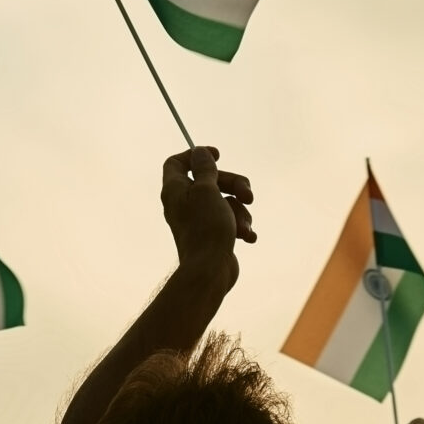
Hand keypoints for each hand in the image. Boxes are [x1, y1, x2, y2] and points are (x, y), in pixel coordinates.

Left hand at [160, 147, 254, 276]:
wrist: (210, 271)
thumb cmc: (206, 229)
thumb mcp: (207, 191)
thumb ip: (205, 170)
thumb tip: (200, 152)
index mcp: (176, 190)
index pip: (177, 163)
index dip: (196, 156)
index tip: (218, 156)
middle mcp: (184, 204)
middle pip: (211, 180)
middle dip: (234, 184)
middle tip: (247, 195)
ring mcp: (199, 220)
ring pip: (225, 201)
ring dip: (240, 210)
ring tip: (243, 226)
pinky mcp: (212, 235)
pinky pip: (230, 221)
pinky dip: (240, 226)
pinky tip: (247, 237)